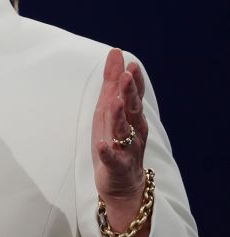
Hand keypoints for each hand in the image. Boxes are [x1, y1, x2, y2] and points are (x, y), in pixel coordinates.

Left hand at [91, 49, 149, 234]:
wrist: (122, 183)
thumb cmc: (115, 140)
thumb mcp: (110, 109)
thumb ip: (113, 83)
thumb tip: (115, 53)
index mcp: (131, 117)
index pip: (135, 95)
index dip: (134, 81)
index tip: (130, 64)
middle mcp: (133, 131)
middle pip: (132, 110)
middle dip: (130, 93)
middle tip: (126, 76)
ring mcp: (126, 149)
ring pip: (124, 132)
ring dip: (119, 117)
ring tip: (115, 103)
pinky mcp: (116, 166)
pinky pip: (112, 159)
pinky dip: (107, 152)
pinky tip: (102, 145)